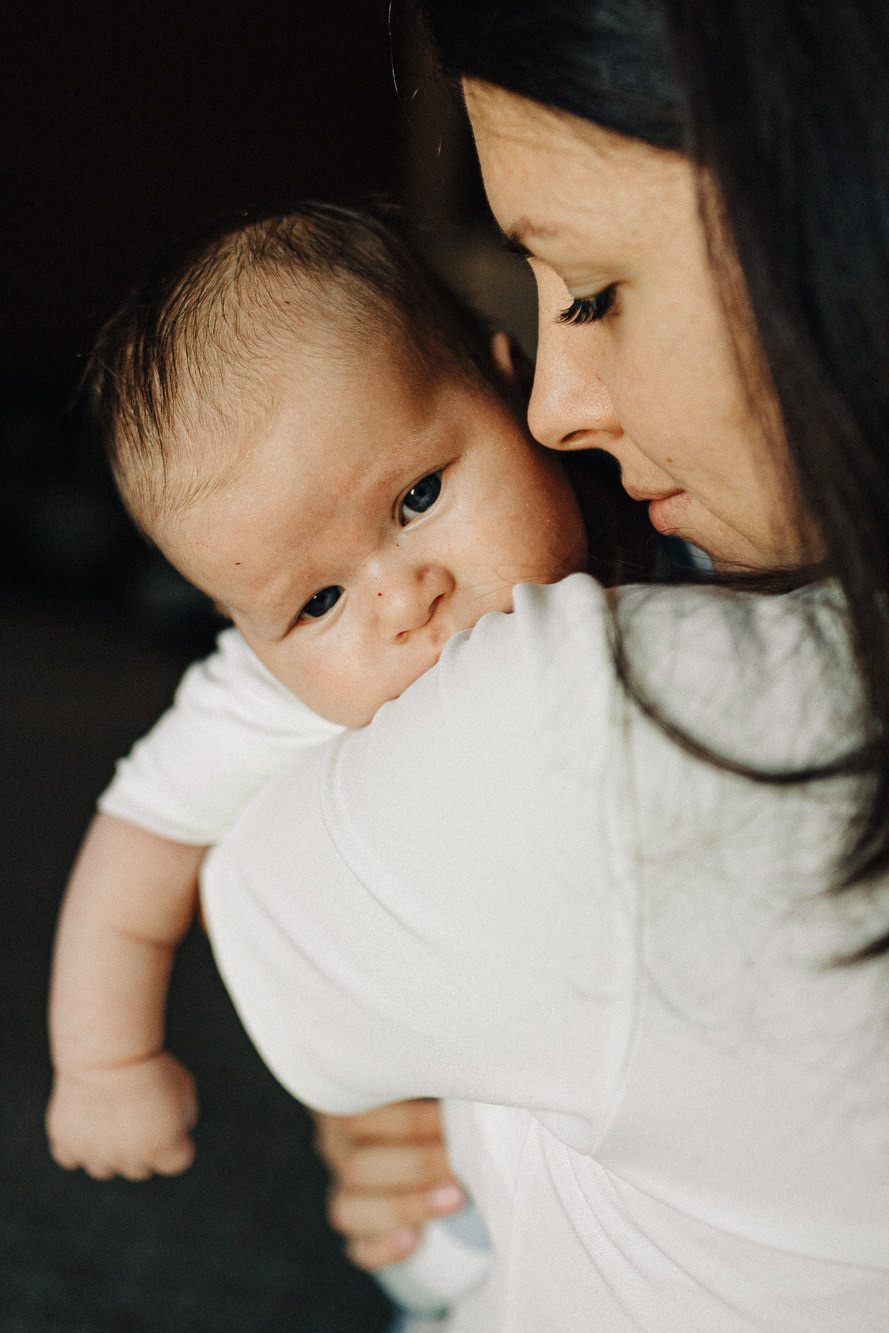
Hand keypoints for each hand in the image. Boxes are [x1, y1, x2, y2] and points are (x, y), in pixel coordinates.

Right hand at [46, 1051, 197, 1180]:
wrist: (108, 1053)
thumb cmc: (149, 1066)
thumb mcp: (183, 1086)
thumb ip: (185, 1116)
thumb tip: (177, 1132)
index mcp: (164, 1149)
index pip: (177, 1162)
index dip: (175, 1138)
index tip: (167, 1115)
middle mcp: (130, 1161)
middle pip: (140, 1168)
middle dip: (141, 1145)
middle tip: (135, 1110)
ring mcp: (96, 1157)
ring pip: (105, 1169)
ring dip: (108, 1150)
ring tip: (109, 1114)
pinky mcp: (67, 1145)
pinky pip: (72, 1158)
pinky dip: (77, 1145)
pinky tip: (84, 1122)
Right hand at [314, 1099, 465, 1269]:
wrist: (422, 1133)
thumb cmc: (426, 1098)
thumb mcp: (423, 1084)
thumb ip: (431, 1088)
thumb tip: (464, 1098)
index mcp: (347, 1106)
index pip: (359, 1118)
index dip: (410, 1123)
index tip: (452, 1121)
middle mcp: (337, 1147)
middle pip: (357, 1166)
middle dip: (418, 1166)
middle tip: (461, 1164)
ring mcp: (344, 1189)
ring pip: (349, 1209)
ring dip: (406, 1206)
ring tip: (454, 1199)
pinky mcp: (360, 1228)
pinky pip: (358, 1248)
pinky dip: (385, 1247)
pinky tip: (415, 1240)